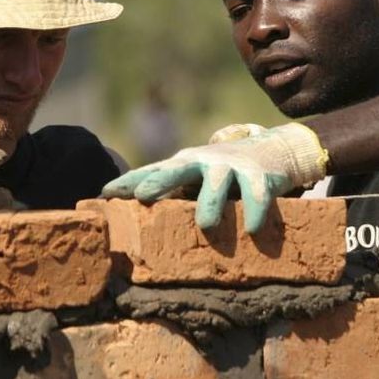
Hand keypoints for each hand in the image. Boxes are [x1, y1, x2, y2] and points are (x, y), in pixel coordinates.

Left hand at [101, 123, 327, 233]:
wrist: (274, 149)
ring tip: (206, 225)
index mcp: (185, 164)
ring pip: (217, 183)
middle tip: (144, 196)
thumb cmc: (224, 172)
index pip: (151, 171)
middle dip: (160, 181)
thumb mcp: (195, 178)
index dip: (128, 182)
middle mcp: (205, 162)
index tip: (103, 194)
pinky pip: (257, 195)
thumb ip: (171, 193)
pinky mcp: (260, 176)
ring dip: (211, 204)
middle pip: (178, 168)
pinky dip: (256, 212)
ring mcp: (232, 167)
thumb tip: (129, 218)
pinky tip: (253, 230)